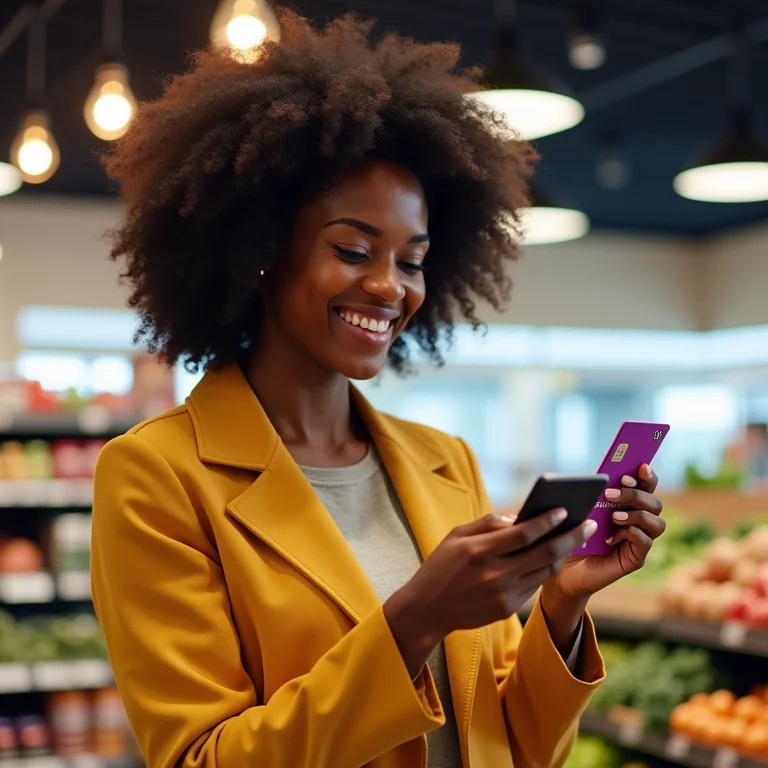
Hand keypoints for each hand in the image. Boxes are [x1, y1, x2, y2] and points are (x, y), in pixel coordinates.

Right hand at [384, 510, 597, 676]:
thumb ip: (488, 524)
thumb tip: (520, 517)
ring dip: (563, 554)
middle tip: (588, 524)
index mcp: (479, 551)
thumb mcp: (456, 535)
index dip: (547, 521)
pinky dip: (545, 570)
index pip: (523, 533)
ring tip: (574, 539)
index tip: (564, 509)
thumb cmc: (441, 565)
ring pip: (545, 571)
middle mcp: (494, 574)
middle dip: (570, 537)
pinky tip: (553, 557)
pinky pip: (533, 585)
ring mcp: (502, 594)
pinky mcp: (506, 609)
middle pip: (544, 553)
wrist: (426, 609)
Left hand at [554, 464, 665, 599]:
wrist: (563, 568)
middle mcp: (640, 522)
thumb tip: (602, 475)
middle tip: (612, 493)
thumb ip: (595, 494)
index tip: (640, 466)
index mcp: (629, 505)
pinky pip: (645, 542)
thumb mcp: (583, 509)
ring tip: (613, 516)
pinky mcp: (635, 559)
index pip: (648, 487)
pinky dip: (630, 534)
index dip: (648, 476)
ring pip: (657, 523)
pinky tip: (611, 537)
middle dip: (636, 495)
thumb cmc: (573, 535)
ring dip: (636, 515)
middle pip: (655, 503)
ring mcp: (640, 541)